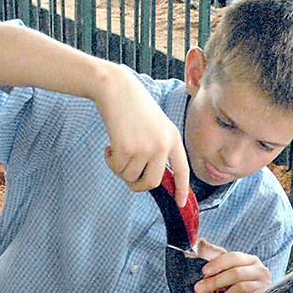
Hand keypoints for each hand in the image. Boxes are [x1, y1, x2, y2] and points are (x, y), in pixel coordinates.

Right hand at [96, 64, 190, 206]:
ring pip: (131, 176)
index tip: (180, 203)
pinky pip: (117, 169)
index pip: (182, 170)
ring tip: (118, 148)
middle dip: (138, 184)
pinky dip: (111, 161)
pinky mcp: (127, 148)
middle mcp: (163, 145)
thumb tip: (153, 178)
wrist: (116, 88)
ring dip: (121, 168)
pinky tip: (109, 145)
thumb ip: (159, 149)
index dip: (182, 189)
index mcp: (173, 138)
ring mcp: (145, 147)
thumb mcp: (156, 125)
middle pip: (152, 182)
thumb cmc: (133, 106)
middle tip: (128, 174)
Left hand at [192, 238, 272, 292]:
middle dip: (214, 281)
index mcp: (250, 260)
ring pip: (240, 288)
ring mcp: (264, 285)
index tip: (204, 271)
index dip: (218, 263)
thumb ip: (214, 255)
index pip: (234, 257)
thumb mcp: (226, 270)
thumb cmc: (238, 286)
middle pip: (236, 273)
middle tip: (198, 289)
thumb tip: (200, 241)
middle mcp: (260, 270)